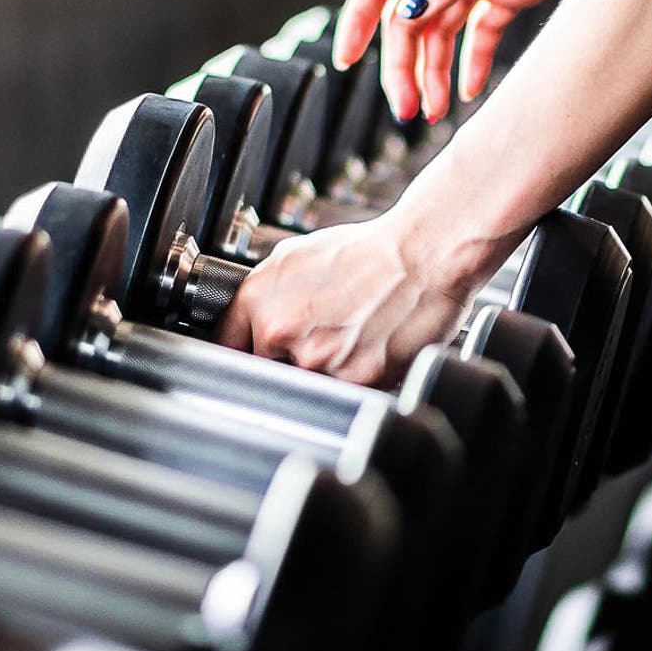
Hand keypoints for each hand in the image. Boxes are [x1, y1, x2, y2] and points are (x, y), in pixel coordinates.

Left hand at [211, 217, 482, 387]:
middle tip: (318, 345)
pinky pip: (342, 398)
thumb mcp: (298, 256)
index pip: (225, 348)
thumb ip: (263, 294)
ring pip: (304, 390)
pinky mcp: (354, 380)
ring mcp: (316, 359)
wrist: (426, 253)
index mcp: (259, 299)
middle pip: (265, 374)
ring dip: (322, 378)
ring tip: (349, 345)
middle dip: (286, 366)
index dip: (240, 356)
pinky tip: (369, 353)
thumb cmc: (370, 251)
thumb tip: (242, 326)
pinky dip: (353, 384)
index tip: (248, 362)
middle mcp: (280, 330)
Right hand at [333, 0, 649, 122]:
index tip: (348, 62)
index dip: (359, 22)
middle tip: (408, 108)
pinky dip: (471, 64)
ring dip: (434, 73)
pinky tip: (468, 90)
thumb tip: (409, 11)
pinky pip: (481, 36)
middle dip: (403, 66)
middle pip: (409, 21)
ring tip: (434, 110)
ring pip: (442, 35)